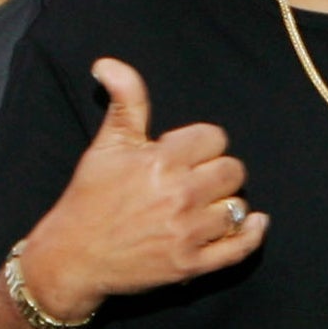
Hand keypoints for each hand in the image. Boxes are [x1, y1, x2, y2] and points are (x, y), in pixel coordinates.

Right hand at [20, 59, 268, 318]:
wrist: (73, 258)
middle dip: (217, 171)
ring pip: (238, 206)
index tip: (181, 155)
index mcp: (162, 161)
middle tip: (195, 180)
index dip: (200, 144)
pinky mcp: (191, 265)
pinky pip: (240, 247)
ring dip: (225, 204)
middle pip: (233, 170)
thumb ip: (124, 101)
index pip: (215, 138)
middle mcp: (180, 195)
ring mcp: (188, 232)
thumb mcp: (106, 145)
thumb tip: (109, 64)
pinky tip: (254, 223)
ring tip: (205, 206)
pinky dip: (253, 233)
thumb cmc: (89, 199)